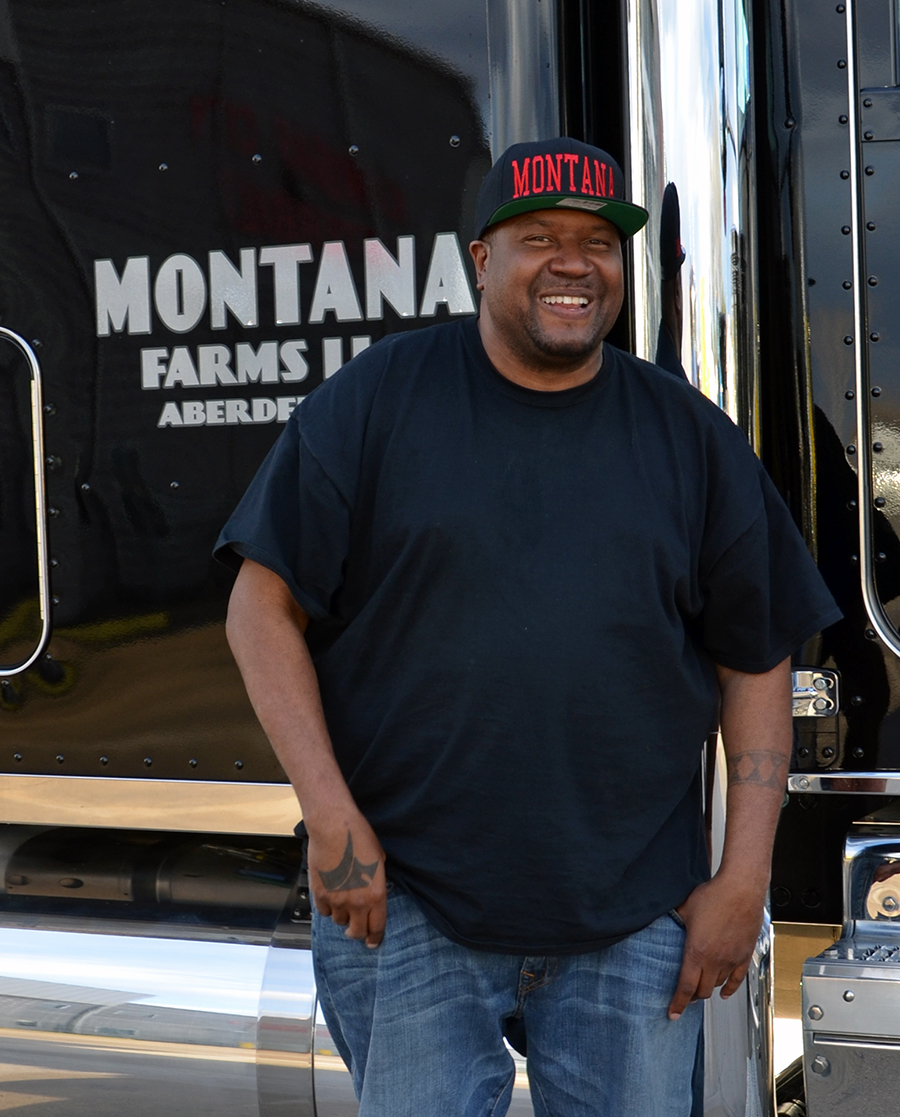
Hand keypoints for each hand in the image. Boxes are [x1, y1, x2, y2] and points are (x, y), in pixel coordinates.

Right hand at [306, 815, 386, 947]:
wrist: (334, 826)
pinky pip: (323, 912)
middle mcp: (357, 901)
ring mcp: (336, 899)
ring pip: (339, 921)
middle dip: (358, 933)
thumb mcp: (379, 860)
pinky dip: (327, 907)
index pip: (377, 927)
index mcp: (376, 894)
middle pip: (357, 931)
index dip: (375, 938)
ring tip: (343, 900)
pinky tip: (330, 895)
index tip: (373, 942)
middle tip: (357, 930)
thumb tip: (373, 894)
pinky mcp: (320, 894)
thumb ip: (376, 882)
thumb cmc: (358, 837)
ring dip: (342, 915)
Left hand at [667, 874, 766, 1019]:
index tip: (672, 1013)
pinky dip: (729, 988)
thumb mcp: (684, 908)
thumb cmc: (714, 895)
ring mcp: (731, 959)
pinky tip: (724, 992)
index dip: (678, 1003)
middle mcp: (715, 960)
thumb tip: (663, 921)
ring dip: (708, 989)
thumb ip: (674, 920)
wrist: (741, 889)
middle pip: (702, 990)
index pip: (685, 987)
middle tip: (685, 998)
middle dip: (692, 997)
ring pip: (718, 985)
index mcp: (696, 951)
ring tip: (701, 988)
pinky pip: (737, 979)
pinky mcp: (745, 955)